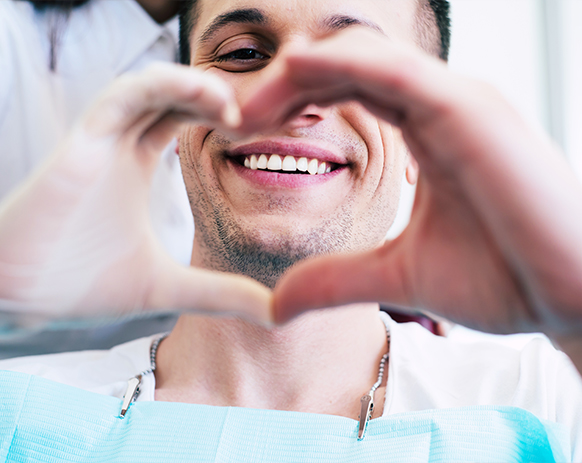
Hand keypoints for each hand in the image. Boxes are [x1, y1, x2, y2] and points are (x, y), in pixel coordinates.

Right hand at [0, 63, 270, 322]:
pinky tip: (204, 100)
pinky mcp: (83, 144)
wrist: (20, 306)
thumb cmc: (82, 291)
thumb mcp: (171, 289)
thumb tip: (277, 313)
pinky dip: (163, 86)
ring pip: (151, 86)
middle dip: (215, 95)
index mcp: (137, 166)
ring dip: (195, 86)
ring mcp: (100, 141)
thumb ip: (223, 295)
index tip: (258, 129)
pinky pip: (124, 97)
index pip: (182, 118)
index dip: (218, 114)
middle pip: (172, 94)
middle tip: (256, 114)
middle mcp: (119, 146)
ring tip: (232, 108)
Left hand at [260, 28, 581, 335]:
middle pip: (345, 70)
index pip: (346, 94)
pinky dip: (344, 64)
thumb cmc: (504, 278)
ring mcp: (458, 103)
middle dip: (285, 88)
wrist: (570, 299)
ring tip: (251, 105)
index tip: (247, 132)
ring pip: (365, 58)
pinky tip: (298, 72)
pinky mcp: (471, 111)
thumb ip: (335, 279)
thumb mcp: (396, 276)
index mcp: (425, 133)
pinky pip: (397, 70)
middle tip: (236, 118)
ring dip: (302, 72)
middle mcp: (440, 107)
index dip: (292, 105)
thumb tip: (275, 304)